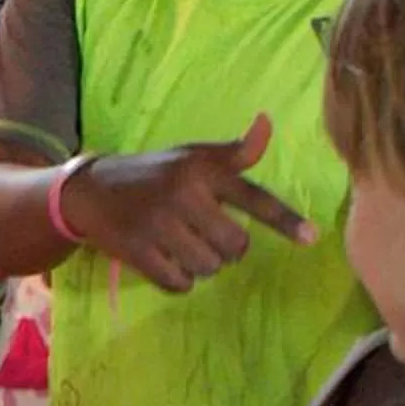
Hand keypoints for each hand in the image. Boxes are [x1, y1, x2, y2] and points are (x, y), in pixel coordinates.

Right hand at [60, 114, 314, 293]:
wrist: (91, 190)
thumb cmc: (155, 173)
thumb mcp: (193, 156)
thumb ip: (235, 153)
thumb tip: (267, 123)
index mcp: (202, 170)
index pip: (254, 198)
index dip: (285, 220)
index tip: (313, 238)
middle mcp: (183, 194)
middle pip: (236, 246)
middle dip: (228, 248)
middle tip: (207, 235)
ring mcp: (158, 225)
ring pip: (209, 267)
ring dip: (203, 265)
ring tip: (184, 247)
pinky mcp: (138, 252)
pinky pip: (180, 282)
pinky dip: (180, 280)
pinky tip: (168, 262)